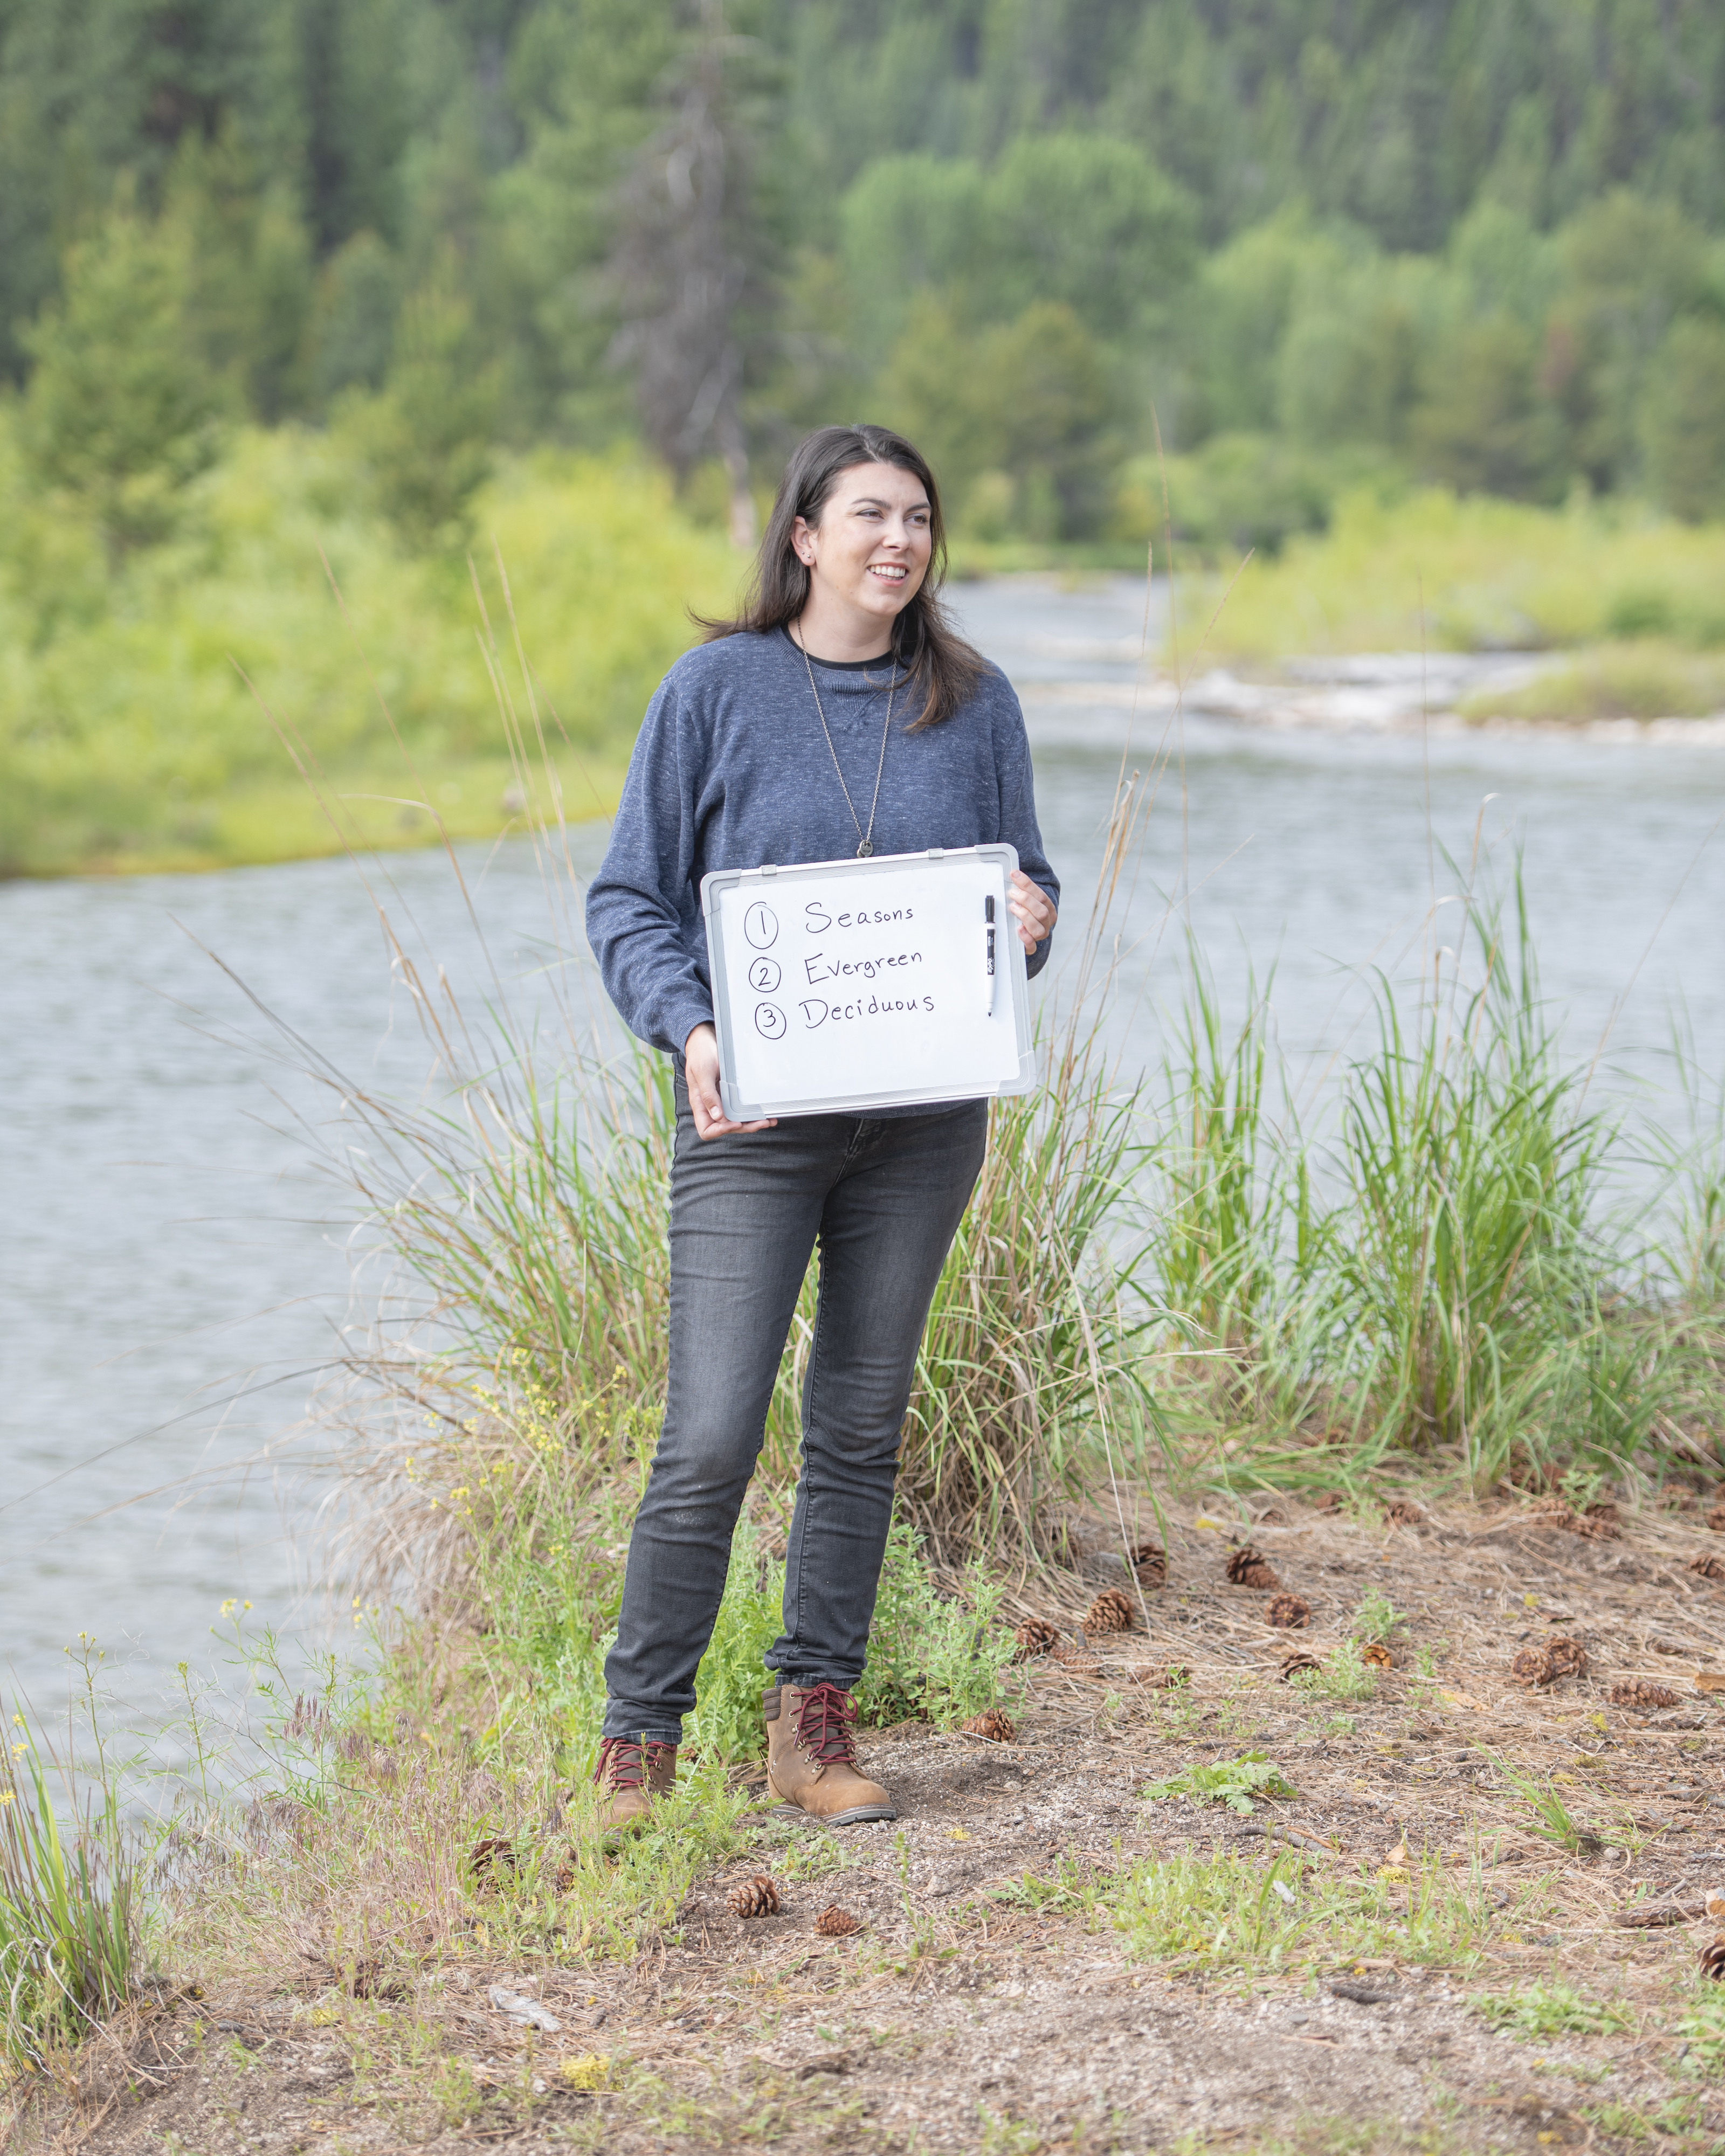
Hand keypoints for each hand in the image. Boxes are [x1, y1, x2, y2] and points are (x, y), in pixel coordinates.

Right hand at [684, 1023, 776, 1140]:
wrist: (706, 1040)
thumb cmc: (700, 1054)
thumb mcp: (702, 1072)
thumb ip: (707, 1094)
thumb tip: (717, 1117)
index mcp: (700, 1104)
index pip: (706, 1129)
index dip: (720, 1131)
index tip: (735, 1123)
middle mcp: (711, 1106)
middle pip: (726, 1127)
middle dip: (744, 1127)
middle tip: (761, 1122)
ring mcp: (722, 1101)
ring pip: (736, 1120)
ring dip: (752, 1123)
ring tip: (768, 1120)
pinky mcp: (731, 1094)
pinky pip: (741, 1109)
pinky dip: (753, 1113)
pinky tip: (764, 1112)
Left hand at [1007, 869, 1056, 953]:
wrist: (1026, 933)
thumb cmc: (1024, 911)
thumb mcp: (1025, 899)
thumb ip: (1021, 889)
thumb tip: (1012, 874)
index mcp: (1048, 908)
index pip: (1041, 896)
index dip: (1027, 884)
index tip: (1014, 875)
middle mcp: (1047, 922)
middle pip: (1042, 912)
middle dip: (1026, 900)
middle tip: (1013, 893)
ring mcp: (1040, 934)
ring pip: (1038, 928)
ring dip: (1025, 916)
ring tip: (1013, 908)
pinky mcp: (1031, 946)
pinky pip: (1032, 946)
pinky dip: (1026, 938)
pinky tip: (1018, 929)